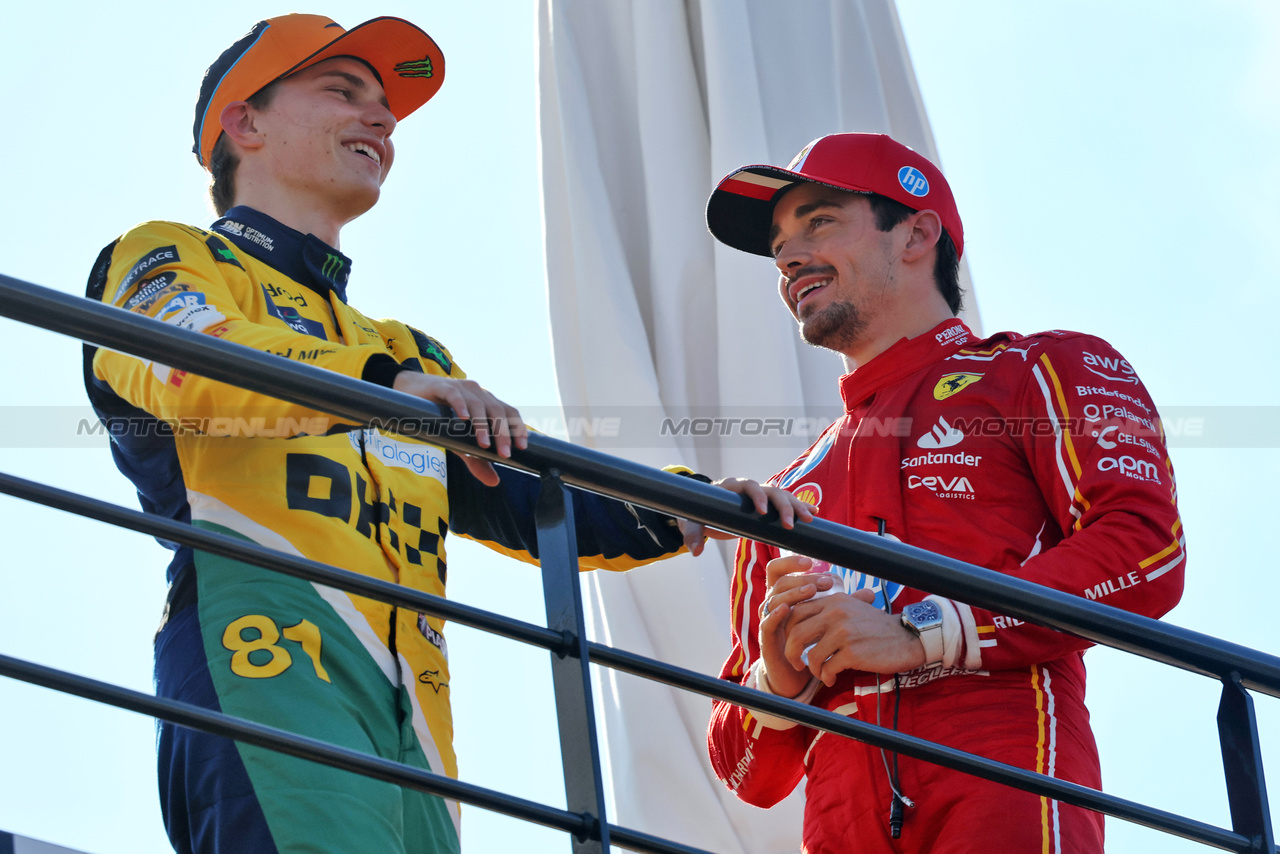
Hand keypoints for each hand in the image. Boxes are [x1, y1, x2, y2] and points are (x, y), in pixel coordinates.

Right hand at [392, 373, 527, 485]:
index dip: (517, 428)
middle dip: (503, 433)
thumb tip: (494, 482)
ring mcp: (462, 388)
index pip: (509, 412)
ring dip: (482, 425)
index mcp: (487, 402)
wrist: (411, 393)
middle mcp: (478, 393)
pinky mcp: (443, 387)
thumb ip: (476, 461)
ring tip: (483, 444)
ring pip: (478, 405)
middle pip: (497, 411)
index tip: (522, 447)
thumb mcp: (459, 442)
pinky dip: (461, 406)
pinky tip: (464, 419)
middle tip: (504, 453)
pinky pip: (455, 395)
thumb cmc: (441, 416)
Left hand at [679, 478, 816, 555]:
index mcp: (732, 487)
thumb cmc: (698, 514)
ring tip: (810, 518)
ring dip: (796, 505)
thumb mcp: (692, 523)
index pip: (748, 486)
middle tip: (791, 523)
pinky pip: (786, 502)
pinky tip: (814, 513)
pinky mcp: (767, 504)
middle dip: (783, 506)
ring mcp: (760, 495)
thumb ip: (693, 535)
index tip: (762, 511)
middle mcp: (749, 488)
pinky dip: (799, 506)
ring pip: (782, 495)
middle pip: (771, 491)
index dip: (757, 496)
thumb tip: (696, 551)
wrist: (705, 510)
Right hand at [755, 555, 835, 697]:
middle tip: (823, 582)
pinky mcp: (766, 639)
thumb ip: (846, 606)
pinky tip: (787, 609)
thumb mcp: (830, 620)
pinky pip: (766, 623)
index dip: (791, 563)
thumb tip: (869, 593)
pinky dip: (775, 615)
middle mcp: (773, 605)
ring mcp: (768, 621)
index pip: (780, 570)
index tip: (812, 562)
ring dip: (792, 593)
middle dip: (801, 579)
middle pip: (779, 582)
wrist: (798, 674)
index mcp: (785, 596)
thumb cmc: (812, 642)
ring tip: (811, 591)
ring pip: (773, 599)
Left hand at [782, 585, 925, 685]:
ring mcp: (844, 633)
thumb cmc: (877, 626)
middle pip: (796, 634)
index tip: (793, 644)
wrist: (906, 639)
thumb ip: (828, 610)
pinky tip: (831, 679)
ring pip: (812, 655)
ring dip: (813, 669)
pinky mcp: (852, 652)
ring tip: (821, 674)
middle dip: (791, 653)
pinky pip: (828, 669)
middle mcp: (835, 613)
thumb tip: (800, 618)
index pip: (796, 612)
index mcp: (833, 601)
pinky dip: (826, 677)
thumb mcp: (852, 607)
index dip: (788, 631)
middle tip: (797, 663)